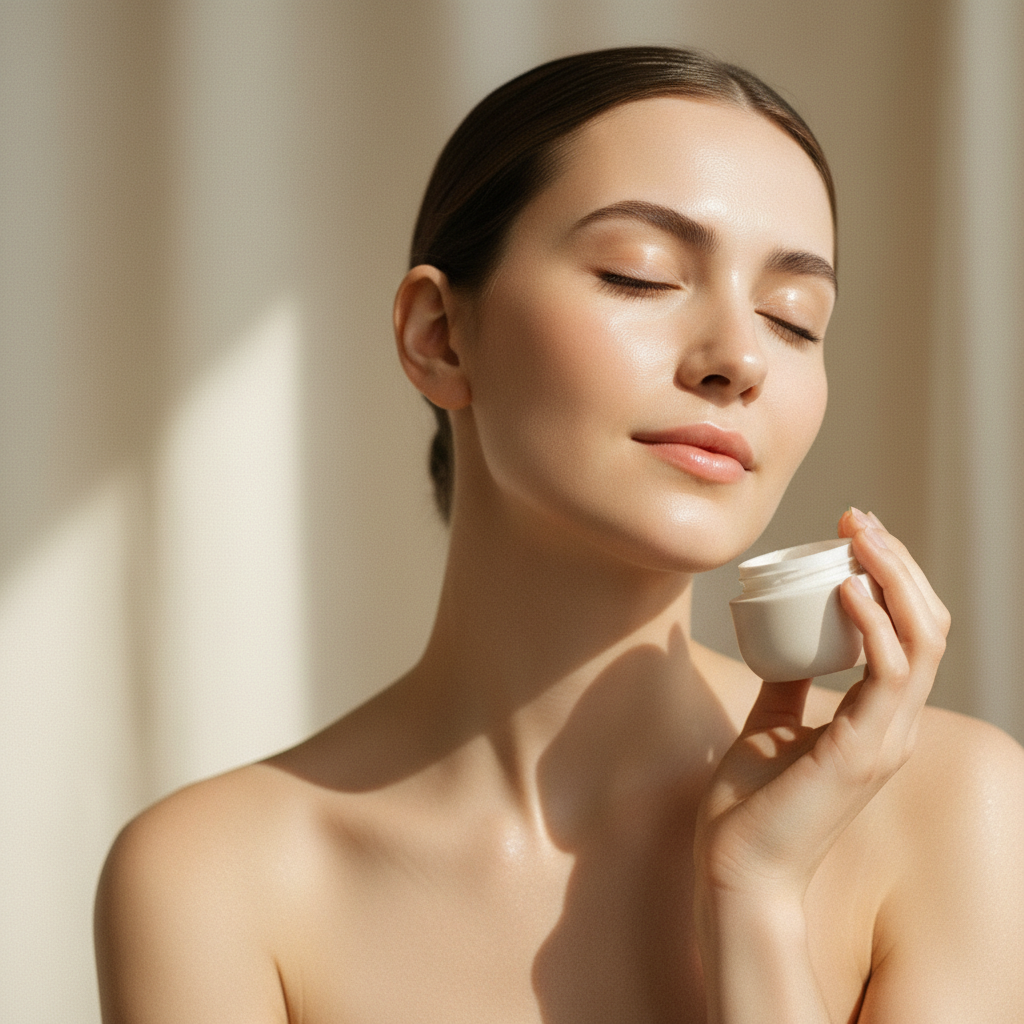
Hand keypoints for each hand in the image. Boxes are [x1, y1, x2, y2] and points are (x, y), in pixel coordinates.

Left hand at [694, 509, 950, 905]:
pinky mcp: (863, 752)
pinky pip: (887, 674)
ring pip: (922, 641)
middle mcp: (894, 726)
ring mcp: (886, 740)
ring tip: (859, 535)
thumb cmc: (750, 804)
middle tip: (859, 519)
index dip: (891, 579)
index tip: (852, 533)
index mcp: (877, 719)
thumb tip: (785, 638)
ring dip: (893, 578)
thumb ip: (787, 681)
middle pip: (927, 626)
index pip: (911, 635)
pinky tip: (847, 588)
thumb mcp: (771, 723)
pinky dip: (875, 624)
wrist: (735, 868)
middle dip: (897, 565)